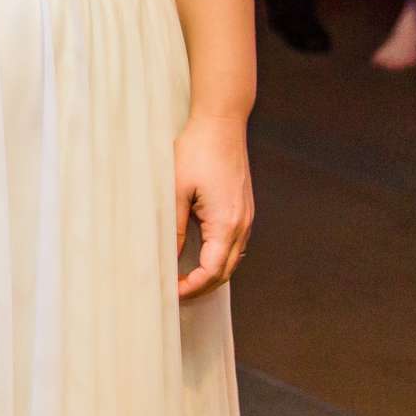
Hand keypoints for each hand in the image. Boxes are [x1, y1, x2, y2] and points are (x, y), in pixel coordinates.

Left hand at [175, 116, 252, 300]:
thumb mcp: (176, 190)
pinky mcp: (243, 208)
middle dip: (201, 286)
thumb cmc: (197, 151)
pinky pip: (234, 243)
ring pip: (232, 259)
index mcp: (226, 223)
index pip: (212, 271)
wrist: (221, 123)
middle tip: (175, 291)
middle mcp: (242, 224)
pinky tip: (199, 254)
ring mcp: (246, 216)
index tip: (171, 292)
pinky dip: (218, 256)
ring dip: (211, 273)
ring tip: (184, 277)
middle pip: (226, 271)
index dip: (192, 286)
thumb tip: (169, 256)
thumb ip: (174, 227)